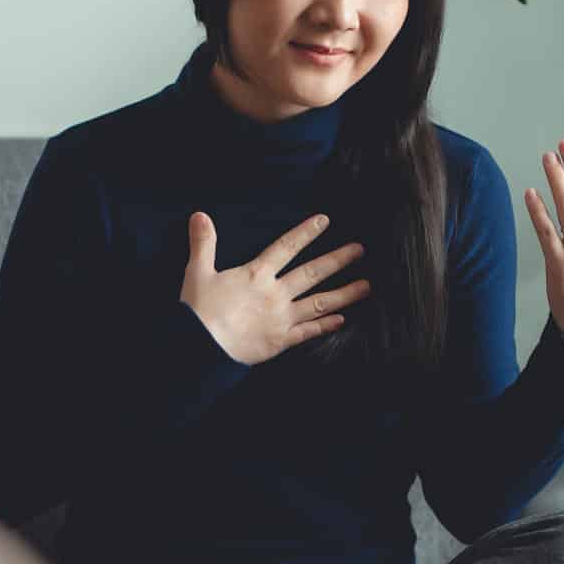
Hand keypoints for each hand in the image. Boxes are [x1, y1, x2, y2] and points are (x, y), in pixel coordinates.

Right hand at [180, 212, 369, 364]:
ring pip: (319, 303)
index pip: (286, 247)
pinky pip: (309, 332)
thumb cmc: (198, 312)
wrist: (200, 348)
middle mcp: (275, 294)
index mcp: (256, 275)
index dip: (305, 232)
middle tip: (360, 250)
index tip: (325, 221)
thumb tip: (200, 215)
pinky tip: (342, 320)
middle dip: (338, 260)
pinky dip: (326, 326)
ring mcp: (281, 319)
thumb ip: (204, 243)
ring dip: (344, 294)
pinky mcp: (281, 341)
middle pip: (312, 273)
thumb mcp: (197, 272)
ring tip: (366, 286)